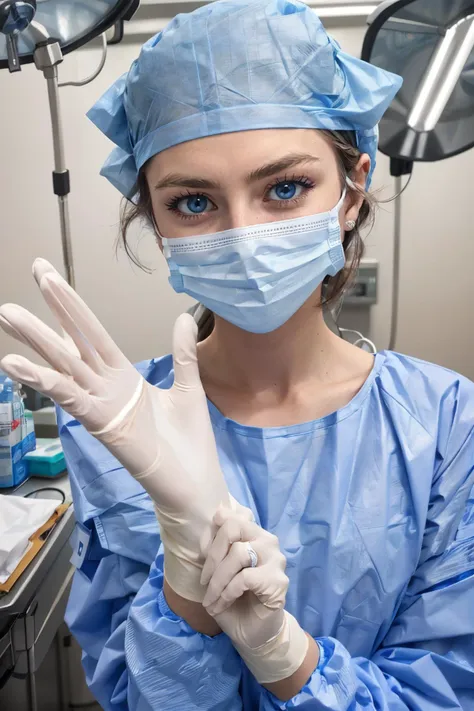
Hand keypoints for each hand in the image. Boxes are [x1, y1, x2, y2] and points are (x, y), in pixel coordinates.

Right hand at [0, 259, 229, 601]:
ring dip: (36, 340)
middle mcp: (105, 388)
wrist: (197, 486)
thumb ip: (182, 354)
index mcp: (123, 376)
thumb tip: (184, 317)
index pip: (92, 333)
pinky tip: (19, 364)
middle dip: (52, 307)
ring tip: (8, 312)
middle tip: (33, 268)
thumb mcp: (188, 388)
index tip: (49, 275)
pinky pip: (71, 399)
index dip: (72, 305)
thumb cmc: (190, 443)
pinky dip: (46, 382)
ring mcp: (101, 407)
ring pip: (64, 366)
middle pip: (73, 341)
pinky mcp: (103, 426)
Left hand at [200, 507, 308, 683]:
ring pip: (239, 553)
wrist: (251, 633)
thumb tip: (207, 532)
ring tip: (210, 599)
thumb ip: (213, 548)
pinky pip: (245, 578)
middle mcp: (267, 540)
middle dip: (213, 555)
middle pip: (234, 527)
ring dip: (218, 579)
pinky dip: (226, 592)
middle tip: (204, 581)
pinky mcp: (278, 581)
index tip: (203, 557)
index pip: (229, 516)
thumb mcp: (215, 571)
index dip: (211, 534)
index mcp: (252, 533)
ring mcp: (276, 559)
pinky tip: (219, 605)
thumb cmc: (232, 599)